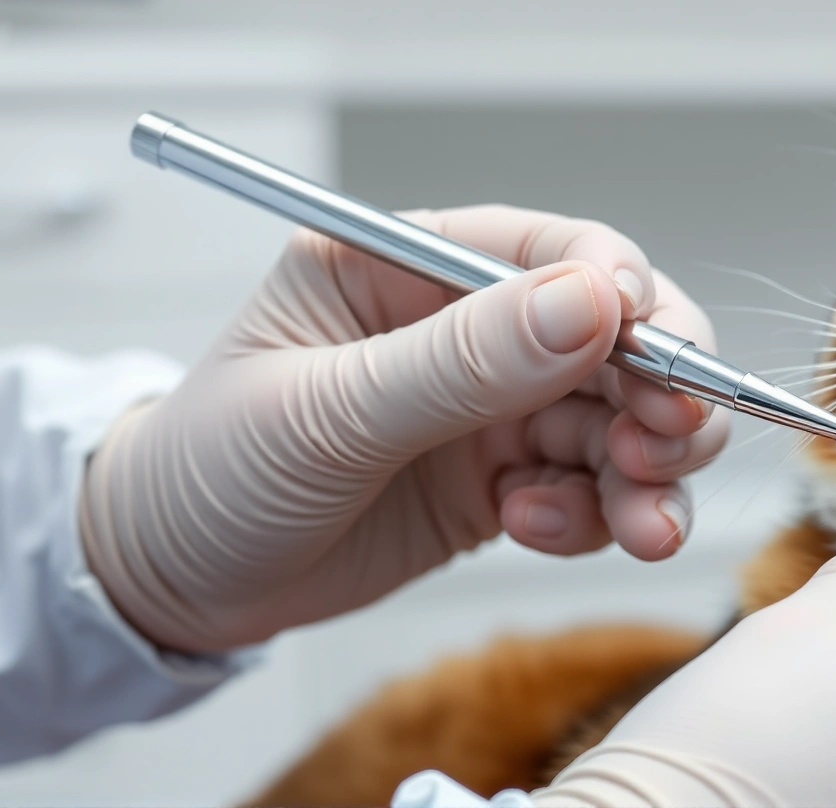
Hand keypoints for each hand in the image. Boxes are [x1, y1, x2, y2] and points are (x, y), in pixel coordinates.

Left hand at [79, 205, 731, 652]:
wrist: (166, 586)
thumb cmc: (208, 472)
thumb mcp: (325, 412)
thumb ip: (461, 362)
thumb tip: (591, 304)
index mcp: (406, 264)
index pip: (548, 249)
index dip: (619, 289)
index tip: (654, 345)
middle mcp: (463, 325)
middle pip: (612, 334)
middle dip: (658, 389)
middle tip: (669, 446)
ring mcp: (490, 404)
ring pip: (619, 417)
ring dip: (647, 468)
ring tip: (644, 523)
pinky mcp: (505, 477)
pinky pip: (592, 486)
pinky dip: (596, 514)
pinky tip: (538, 531)